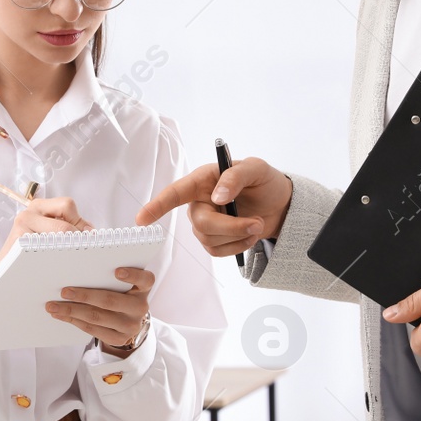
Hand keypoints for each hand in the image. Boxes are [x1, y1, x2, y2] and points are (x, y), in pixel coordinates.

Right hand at [0, 197, 92, 282]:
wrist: (3, 267)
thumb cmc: (33, 249)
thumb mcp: (49, 232)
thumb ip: (70, 227)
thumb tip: (93, 233)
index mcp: (39, 206)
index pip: (67, 205)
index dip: (80, 223)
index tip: (87, 240)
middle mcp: (28, 212)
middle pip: (64, 225)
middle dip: (77, 242)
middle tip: (82, 254)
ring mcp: (21, 228)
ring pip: (55, 239)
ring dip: (67, 252)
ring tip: (70, 261)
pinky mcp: (17, 244)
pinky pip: (44, 252)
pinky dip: (54, 260)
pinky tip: (55, 267)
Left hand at [46, 266, 153, 354]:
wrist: (129, 321)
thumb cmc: (121, 294)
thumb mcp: (123, 284)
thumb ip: (109, 276)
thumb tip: (78, 268)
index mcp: (143, 289)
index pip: (145, 279)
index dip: (132, 275)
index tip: (117, 271)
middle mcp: (140, 307)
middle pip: (110, 301)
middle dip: (83, 296)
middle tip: (64, 292)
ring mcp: (131, 326)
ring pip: (97, 317)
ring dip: (71, 311)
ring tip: (53, 306)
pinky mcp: (119, 339)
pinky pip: (92, 329)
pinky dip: (74, 321)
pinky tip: (62, 315)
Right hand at [135, 156, 292, 257]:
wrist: (279, 204)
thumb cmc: (264, 181)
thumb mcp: (256, 169)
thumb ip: (235, 177)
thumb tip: (217, 196)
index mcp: (203, 180)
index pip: (175, 193)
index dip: (157, 206)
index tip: (141, 220)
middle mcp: (199, 202)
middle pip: (201, 224)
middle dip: (230, 228)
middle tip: (256, 223)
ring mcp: (205, 222)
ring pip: (210, 240)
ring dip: (239, 236)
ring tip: (257, 224)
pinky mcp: (214, 240)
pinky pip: (217, 251)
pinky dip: (238, 246)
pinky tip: (250, 235)